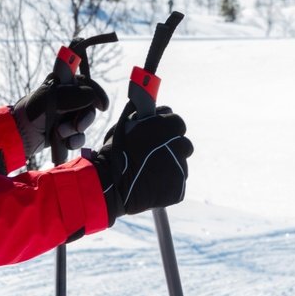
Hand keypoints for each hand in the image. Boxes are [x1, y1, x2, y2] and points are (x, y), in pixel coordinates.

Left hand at [11, 75, 109, 157]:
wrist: (19, 137)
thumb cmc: (31, 114)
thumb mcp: (49, 101)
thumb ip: (72, 96)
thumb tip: (91, 96)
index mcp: (61, 85)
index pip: (85, 83)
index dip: (96, 92)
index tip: (102, 106)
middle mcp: (66, 99)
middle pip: (88, 106)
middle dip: (84, 118)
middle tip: (77, 125)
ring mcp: (66, 116)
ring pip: (84, 122)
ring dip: (76, 131)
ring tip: (61, 133)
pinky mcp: (65, 132)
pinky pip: (79, 136)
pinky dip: (75, 140)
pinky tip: (66, 143)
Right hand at [83, 108, 192, 225]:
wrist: (111, 186)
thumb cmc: (115, 153)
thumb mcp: (124, 125)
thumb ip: (141, 115)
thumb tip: (147, 105)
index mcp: (168, 127)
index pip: (177, 122)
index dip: (166, 128)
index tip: (156, 135)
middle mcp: (180, 146)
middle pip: (183, 145)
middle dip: (171, 148)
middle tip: (152, 155)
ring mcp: (181, 170)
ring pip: (180, 165)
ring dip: (169, 166)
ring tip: (148, 172)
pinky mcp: (179, 189)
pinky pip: (176, 184)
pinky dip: (167, 184)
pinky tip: (150, 184)